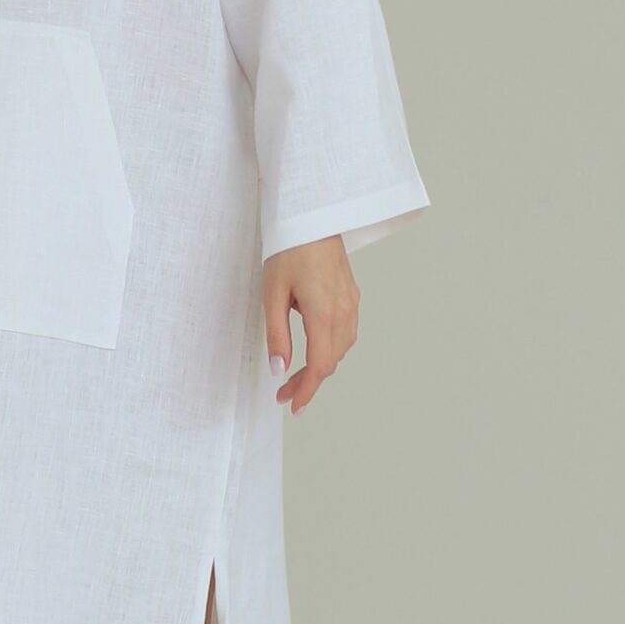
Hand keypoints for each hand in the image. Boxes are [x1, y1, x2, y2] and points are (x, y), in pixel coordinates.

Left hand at [263, 234, 357, 414]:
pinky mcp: (352, 296)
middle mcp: (344, 312)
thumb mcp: (272, 295)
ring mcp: (352, 303)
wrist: (312, 218)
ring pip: (341, 349)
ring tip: (296, 374)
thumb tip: (278, 369)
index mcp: (324, 314)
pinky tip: (314, 348)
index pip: (320, 366)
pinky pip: (347, 332)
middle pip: (331, 362)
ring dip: (321, 366)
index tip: (292, 406)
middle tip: (283, 392)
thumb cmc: (288, 251)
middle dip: (309, 382)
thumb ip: (277, 335)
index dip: (307, 391)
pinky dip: (331, 348)